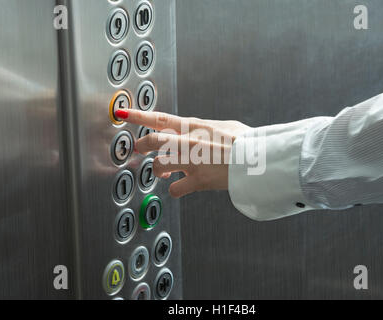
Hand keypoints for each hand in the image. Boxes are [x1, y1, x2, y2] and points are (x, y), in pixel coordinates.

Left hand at [115, 109, 250, 197]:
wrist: (259, 159)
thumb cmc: (247, 142)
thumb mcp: (225, 126)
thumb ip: (205, 128)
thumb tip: (196, 128)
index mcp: (195, 126)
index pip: (160, 118)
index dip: (138, 115)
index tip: (122, 113)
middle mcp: (189, 142)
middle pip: (152, 141)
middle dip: (141, 145)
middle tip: (137, 148)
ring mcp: (192, 162)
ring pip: (159, 166)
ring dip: (158, 169)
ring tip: (162, 171)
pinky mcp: (198, 181)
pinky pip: (175, 189)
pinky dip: (174, 189)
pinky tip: (179, 188)